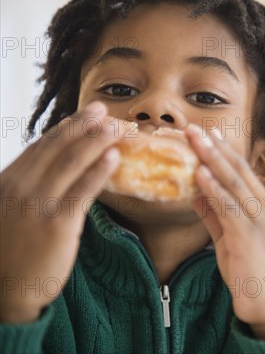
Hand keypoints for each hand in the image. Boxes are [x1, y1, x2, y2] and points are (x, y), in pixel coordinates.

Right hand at [0, 102, 120, 322]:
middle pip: (59, 147)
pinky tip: (115, 157)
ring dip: (97, 140)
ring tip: (117, 127)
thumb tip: (56, 168)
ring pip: (72, 162)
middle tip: (106, 110)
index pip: (43, 146)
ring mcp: (38, 204)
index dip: (68, 127)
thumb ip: (28, 187)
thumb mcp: (10, 211)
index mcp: (8, 181)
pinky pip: (83, 190)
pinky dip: (100, 170)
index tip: (87, 113)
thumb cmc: (12, 251)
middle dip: (85, 125)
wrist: (6, 290)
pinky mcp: (57, 223)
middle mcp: (20, 187)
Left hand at [186, 125, 264, 339]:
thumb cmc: (252, 271)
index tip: (208, 134)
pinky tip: (200, 174)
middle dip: (215, 147)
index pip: (243, 171)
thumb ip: (214, 215)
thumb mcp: (230, 239)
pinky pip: (228, 206)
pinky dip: (214, 188)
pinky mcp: (248, 234)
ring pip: (234, 182)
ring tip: (195, 140)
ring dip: (212, 159)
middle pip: (238, 170)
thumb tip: (195, 193)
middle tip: (195, 128)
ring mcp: (259, 219)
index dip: (224, 151)